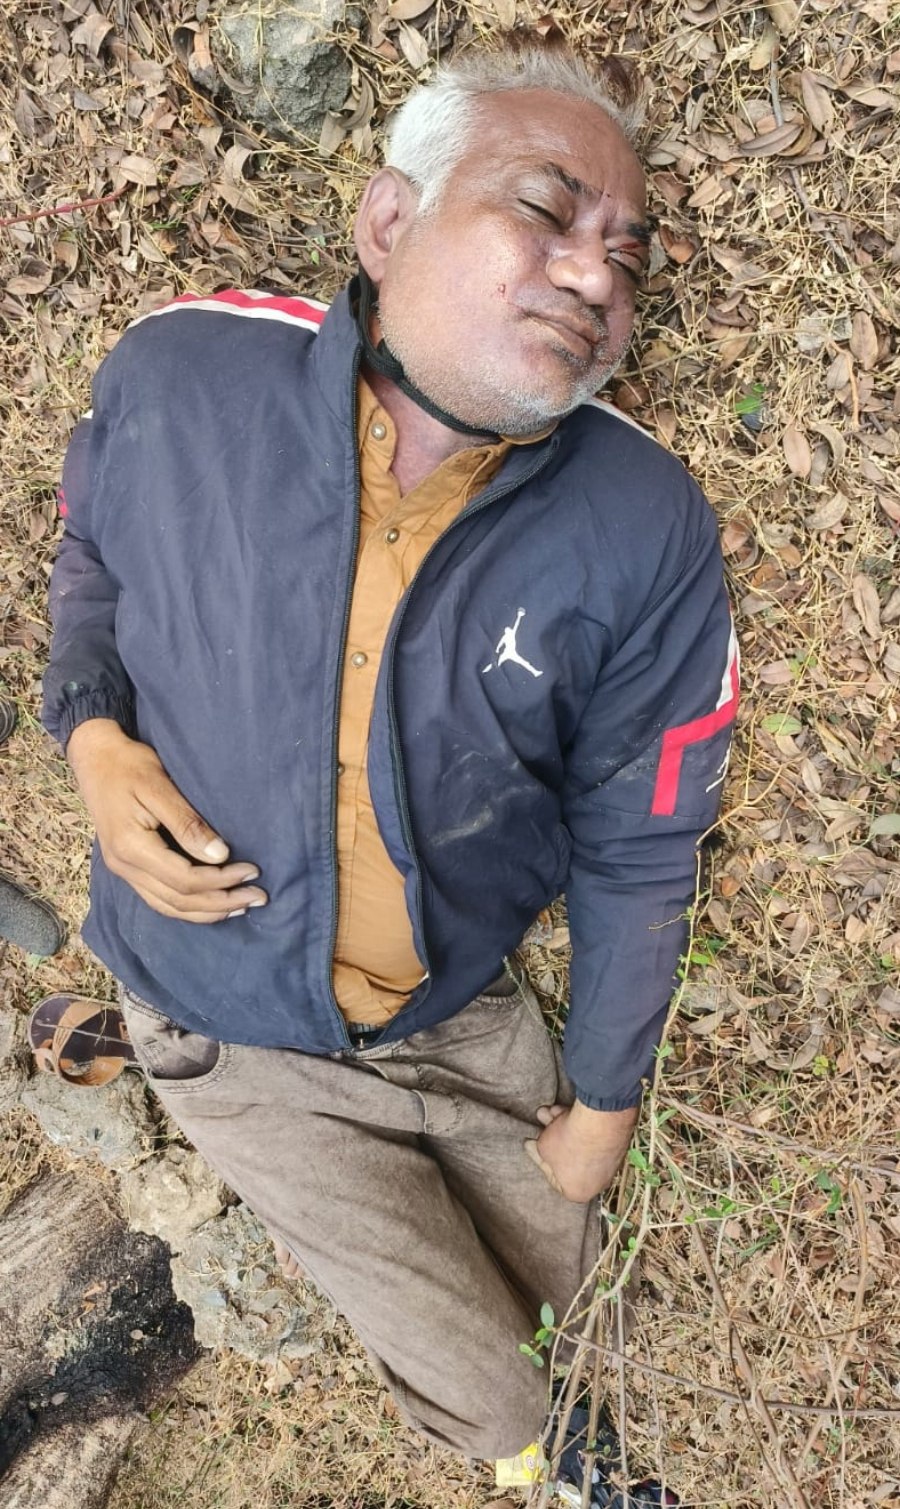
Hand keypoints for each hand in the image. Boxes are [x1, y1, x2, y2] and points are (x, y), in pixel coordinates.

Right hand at [68, 719, 267, 922]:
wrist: (95, 759)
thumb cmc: (129, 765)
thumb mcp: (159, 786)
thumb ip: (187, 823)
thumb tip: (219, 855)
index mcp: (131, 847)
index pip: (184, 879)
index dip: (222, 880)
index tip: (252, 871)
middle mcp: (124, 867)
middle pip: (179, 901)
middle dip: (222, 902)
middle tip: (258, 897)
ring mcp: (123, 871)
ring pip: (168, 907)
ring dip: (207, 912)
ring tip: (241, 907)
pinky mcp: (127, 868)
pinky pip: (160, 900)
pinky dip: (188, 907)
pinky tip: (211, 905)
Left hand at [525, 1100, 637, 1202]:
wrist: (599, 1126)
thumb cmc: (566, 1144)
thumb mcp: (544, 1149)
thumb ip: (538, 1150)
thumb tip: (533, 1145)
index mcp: (578, 1192)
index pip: (554, 1177)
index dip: (539, 1157)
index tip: (531, 1142)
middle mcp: (597, 1182)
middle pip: (568, 1158)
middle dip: (552, 1137)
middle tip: (542, 1122)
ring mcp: (609, 1163)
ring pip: (579, 1143)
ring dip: (562, 1126)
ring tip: (549, 1111)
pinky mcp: (616, 1144)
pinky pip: (593, 1136)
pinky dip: (579, 1124)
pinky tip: (565, 1110)